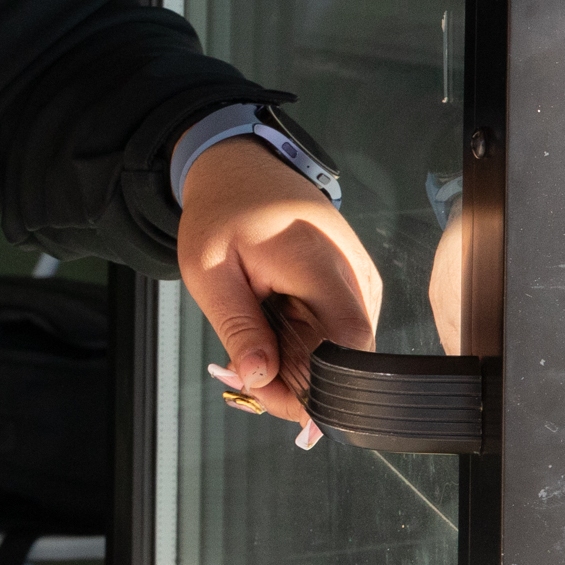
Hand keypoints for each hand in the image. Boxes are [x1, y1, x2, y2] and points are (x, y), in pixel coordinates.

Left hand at [177, 135, 382, 445]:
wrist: (240, 170)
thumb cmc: (221, 212)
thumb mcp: (207, 270)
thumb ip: (236, 326)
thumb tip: (259, 379)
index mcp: (317, 262)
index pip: (348, 342)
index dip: (319, 386)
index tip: (272, 395)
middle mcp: (351, 272)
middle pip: (345, 356)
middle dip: (297, 381)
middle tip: (247, 371)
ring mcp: (358, 280)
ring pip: (341, 350)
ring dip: (297, 362)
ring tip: (254, 339)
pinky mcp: (353, 286)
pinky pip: (336, 333)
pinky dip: (304, 342)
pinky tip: (274, 325)